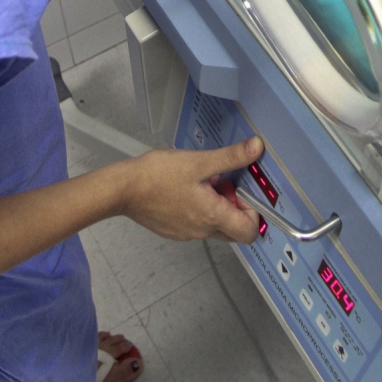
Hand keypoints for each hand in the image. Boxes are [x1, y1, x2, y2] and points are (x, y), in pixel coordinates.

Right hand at [116, 135, 263, 242]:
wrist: (123, 189)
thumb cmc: (159, 175)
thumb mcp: (199, 162)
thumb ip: (231, 157)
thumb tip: (257, 147)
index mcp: (212, 217)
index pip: (249, 232)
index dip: (254, 212)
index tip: (244, 191)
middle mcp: (202, 232)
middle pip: (233, 230)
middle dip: (236, 208)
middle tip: (225, 183)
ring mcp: (186, 234)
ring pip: (214, 225)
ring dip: (216, 206)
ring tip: (203, 181)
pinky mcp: (173, 230)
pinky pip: (196, 224)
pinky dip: (199, 209)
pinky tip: (187, 188)